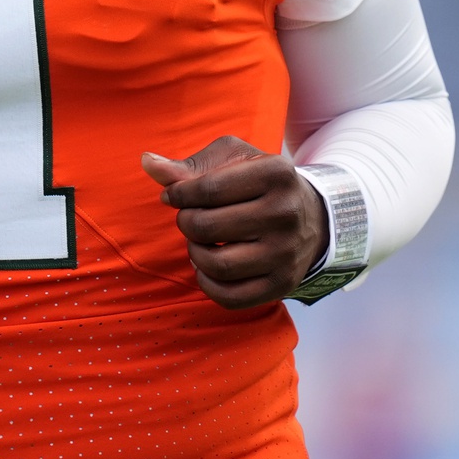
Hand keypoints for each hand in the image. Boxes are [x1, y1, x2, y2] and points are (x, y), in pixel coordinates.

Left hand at [140, 137, 327, 309]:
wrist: (311, 217)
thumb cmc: (258, 183)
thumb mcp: (231, 160)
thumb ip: (187, 165)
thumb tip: (147, 162)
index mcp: (275, 173)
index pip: (207, 188)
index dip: (178, 193)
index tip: (172, 196)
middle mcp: (285, 213)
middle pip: (207, 226)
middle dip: (185, 222)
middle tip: (188, 217)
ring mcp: (286, 253)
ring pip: (216, 264)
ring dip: (194, 253)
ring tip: (198, 241)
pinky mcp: (283, 284)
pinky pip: (230, 297)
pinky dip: (207, 284)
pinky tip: (206, 267)